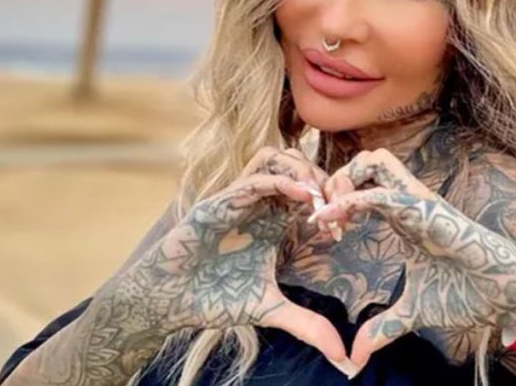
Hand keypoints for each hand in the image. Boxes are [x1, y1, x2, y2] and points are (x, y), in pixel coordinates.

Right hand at [106, 147, 358, 376]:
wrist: (169, 302)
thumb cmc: (215, 300)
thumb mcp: (271, 311)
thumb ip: (308, 326)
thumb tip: (342, 358)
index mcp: (273, 221)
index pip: (310, 191)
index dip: (333, 200)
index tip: (345, 225)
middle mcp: (258, 204)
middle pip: (298, 165)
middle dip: (325, 180)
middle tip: (342, 204)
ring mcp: (238, 199)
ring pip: (276, 158)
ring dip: (303, 170)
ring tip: (321, 197)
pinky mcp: (219, 201)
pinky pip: (254, 178)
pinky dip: (281, 181)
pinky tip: (303, 197)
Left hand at [310, 149, 515, 368]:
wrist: (503, 296)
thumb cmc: (466, 294)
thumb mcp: (412, 312)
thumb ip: (383, 327)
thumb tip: (357, 355)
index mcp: (403, 216)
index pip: (365, 184)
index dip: (337, 200)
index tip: (323, 231)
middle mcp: (409, 201)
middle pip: (367, 160)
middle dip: (336, 179)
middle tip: (325, 216)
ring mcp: (419, 202)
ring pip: (375, 160)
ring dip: (345, 180)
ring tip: (331, 214)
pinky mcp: (427, 211)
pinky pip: (384, 193)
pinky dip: (354, 200)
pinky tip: (334, 219)